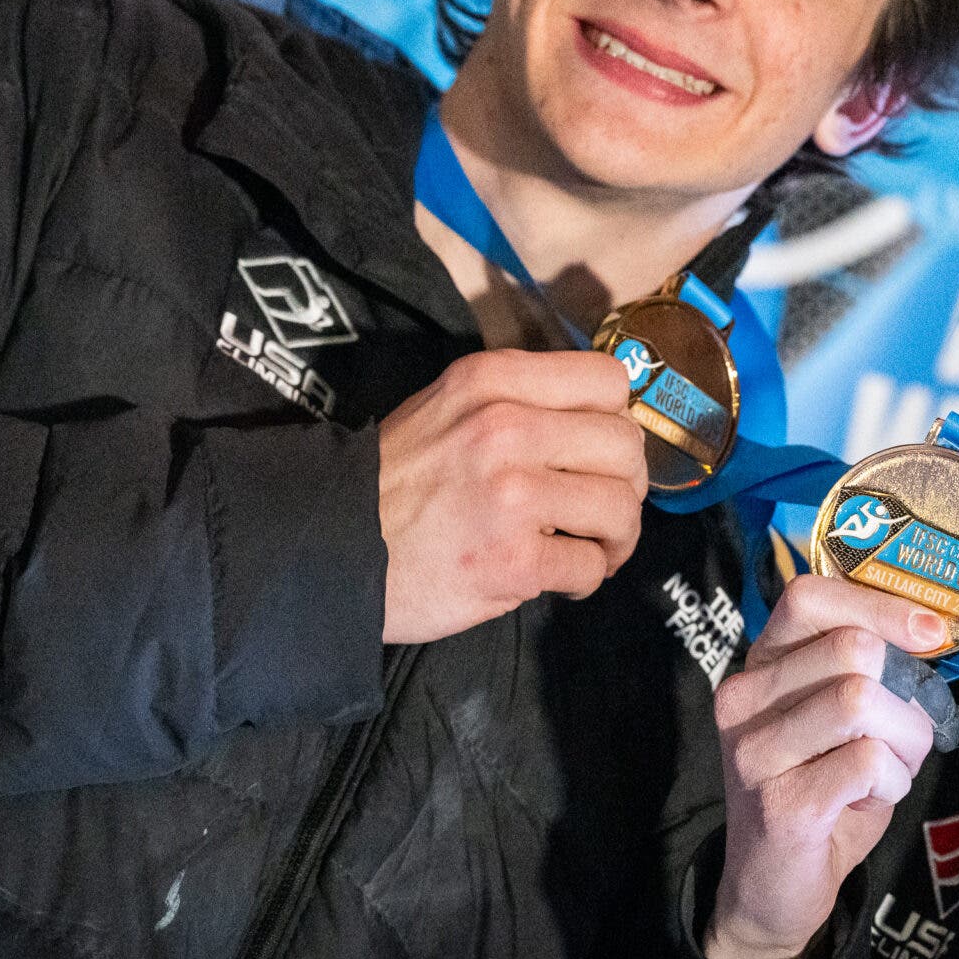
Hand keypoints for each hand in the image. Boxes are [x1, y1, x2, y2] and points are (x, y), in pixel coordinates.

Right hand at [376, 349, 648, 642]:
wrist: (332, 546)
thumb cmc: (395, 480)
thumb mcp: (449, 406)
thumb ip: (520, 399)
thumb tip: (602, 420)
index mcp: (493, 380)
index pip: (609, 380)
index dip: (617, 419)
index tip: (599, 450)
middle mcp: (507, 428)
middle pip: (626, 446)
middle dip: (626, 485)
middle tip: (601, 509)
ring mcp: (512, 495)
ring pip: (620, 508)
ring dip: (616, 537)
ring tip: (590, 547)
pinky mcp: (513, 560)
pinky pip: (590, 566)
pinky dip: (587, 578)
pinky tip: (561, 578)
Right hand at [704, 575, 945, 958]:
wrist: (771, 889)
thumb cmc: (819, 790)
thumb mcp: (835, 718)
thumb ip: (866, 671)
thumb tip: (932, 630)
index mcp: (760, 665)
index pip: (809, 596)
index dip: (879, 605)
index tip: (931, 632)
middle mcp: (743, 699)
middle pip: (852, 649)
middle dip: (905, 695)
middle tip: (903, 738)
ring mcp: (756, 752)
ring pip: (863, 701)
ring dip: (903, 742)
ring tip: (886, 772)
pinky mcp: (783, 804)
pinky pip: (869, 762)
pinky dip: (893, 782)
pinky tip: (869, 800)